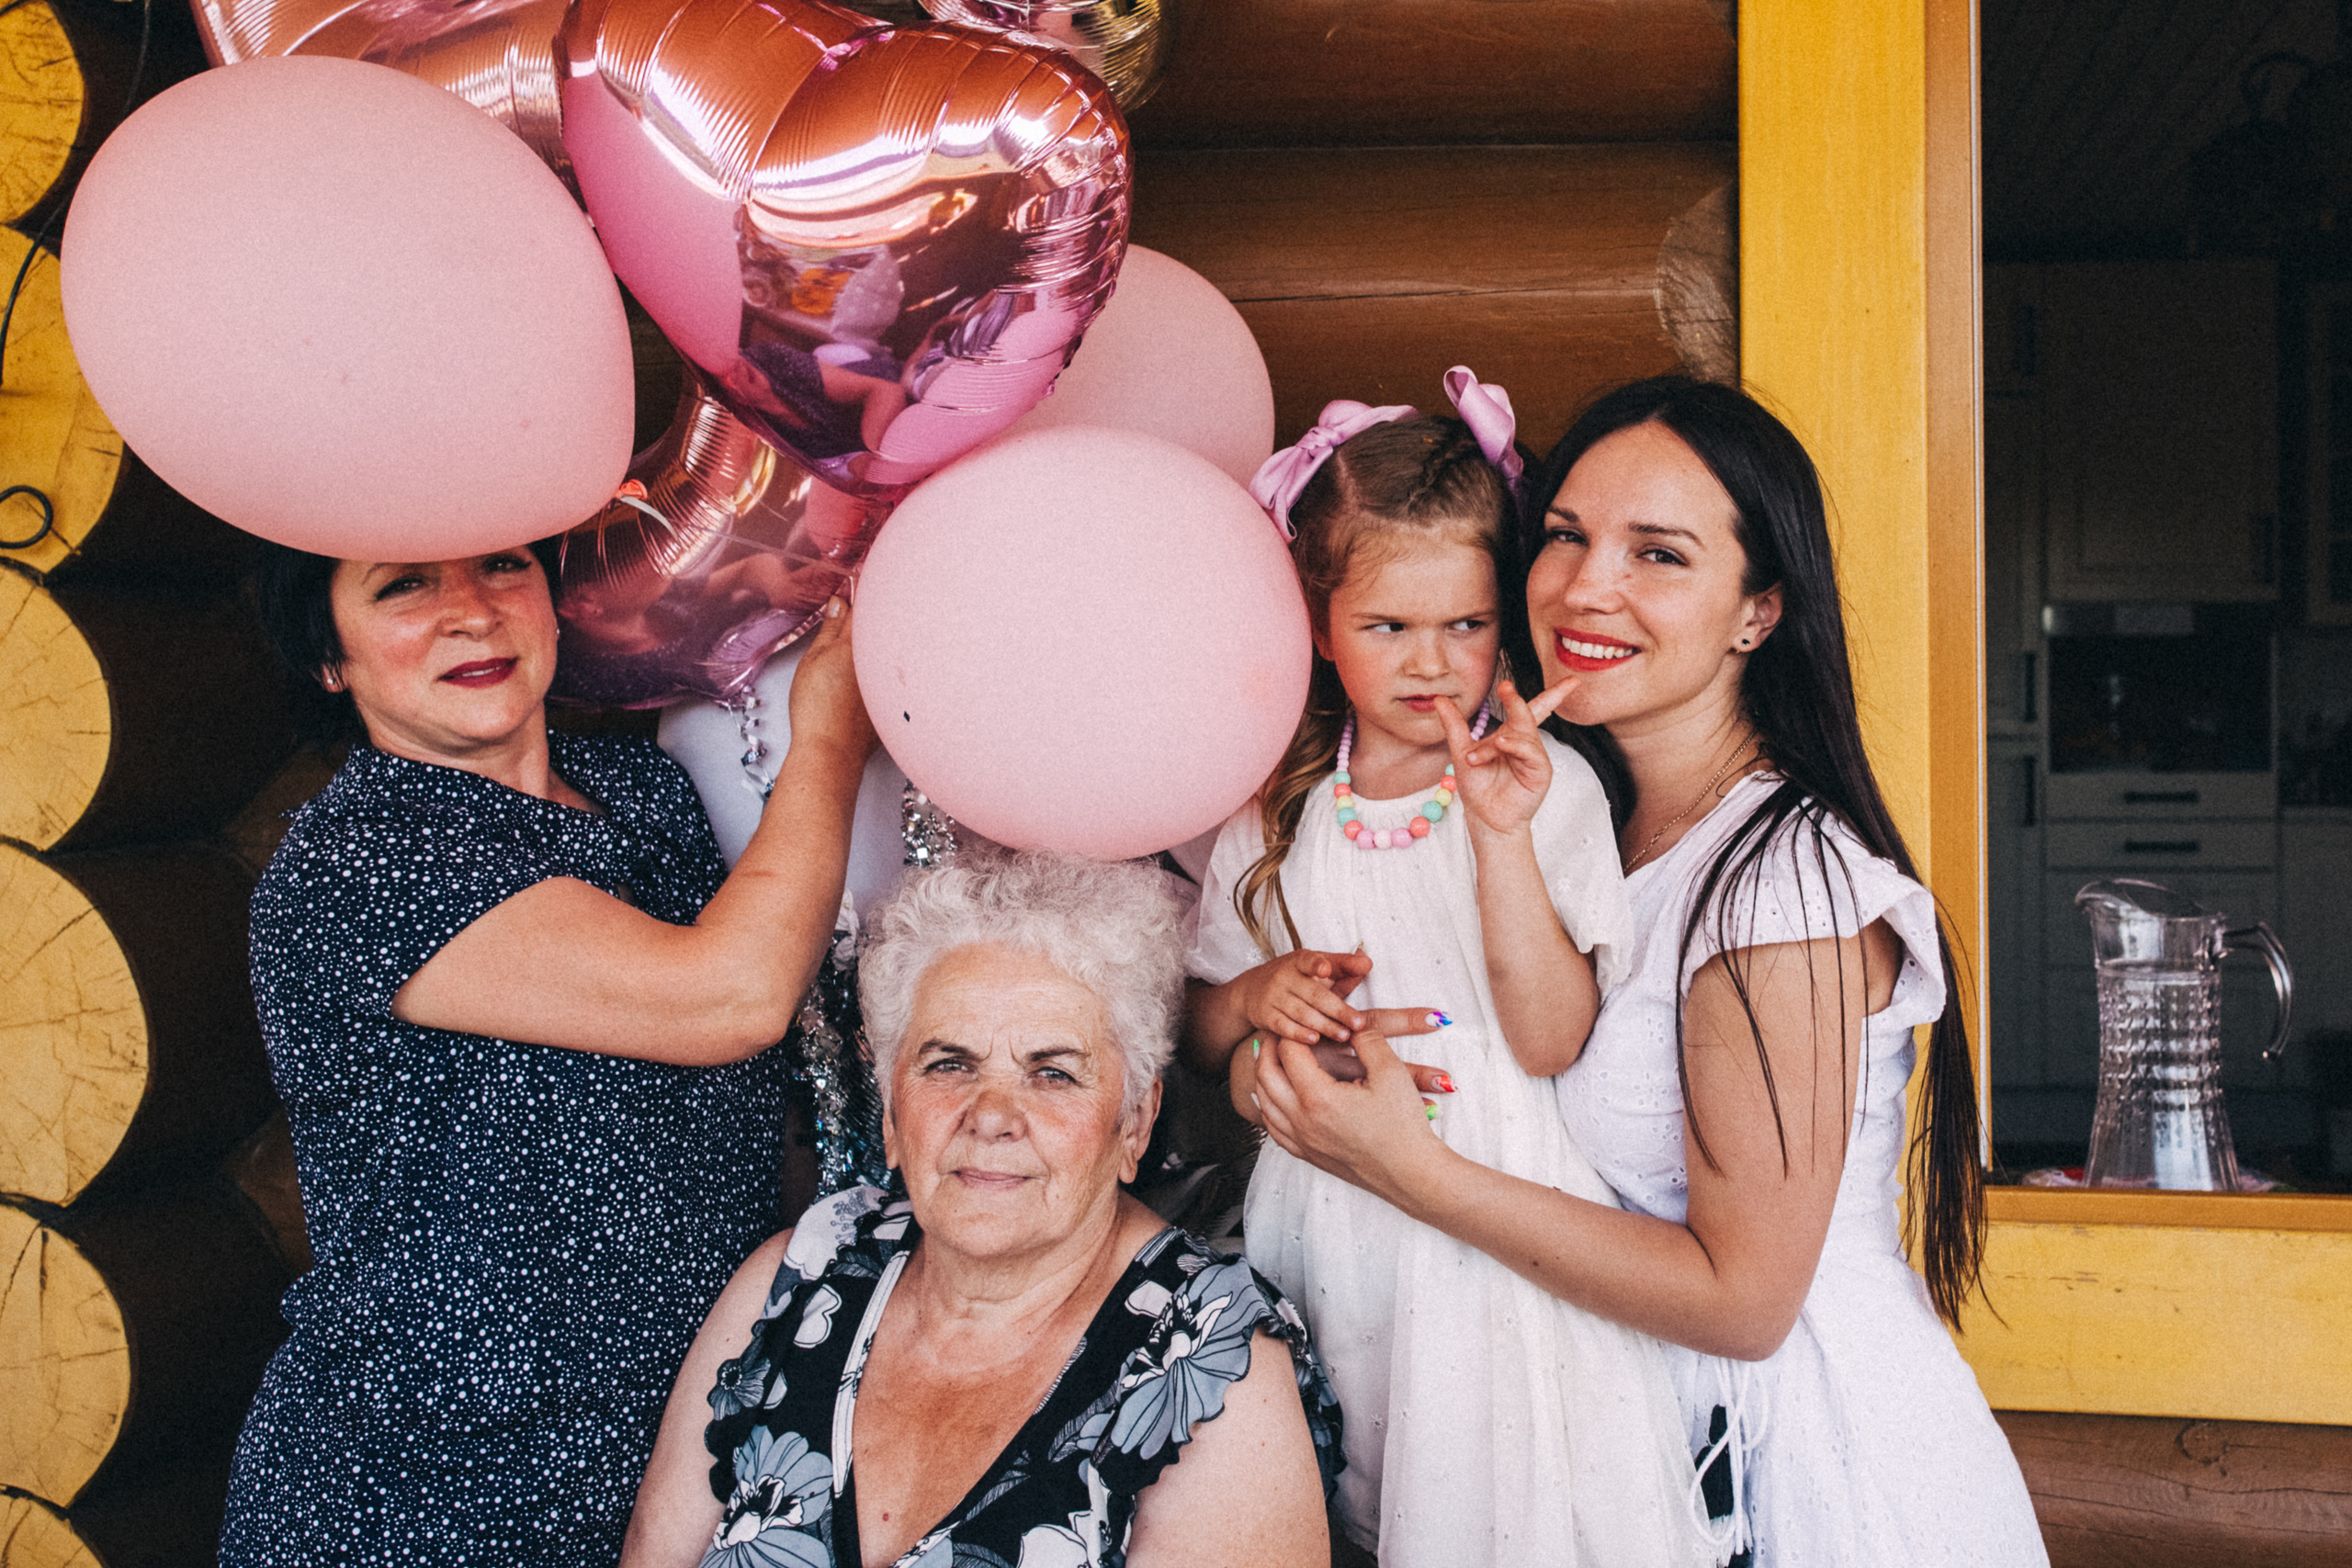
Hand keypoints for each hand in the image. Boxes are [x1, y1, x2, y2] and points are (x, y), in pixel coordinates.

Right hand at [788, 598, 878, 764]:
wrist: (831, 749)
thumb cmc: (817, 709)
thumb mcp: (813, 661)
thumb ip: (829, 629)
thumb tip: (838, 604)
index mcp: (859, 643)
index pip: (863, 607)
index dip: (857, 597)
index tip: (852, 590)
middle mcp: (881, 658)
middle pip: (880, 628)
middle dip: (870, 621)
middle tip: (851, 626)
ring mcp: (890, 680)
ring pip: (887, 652)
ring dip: (878, 646)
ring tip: (855, 662)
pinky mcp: (894, 699)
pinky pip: (891, 676)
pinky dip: (882, 673)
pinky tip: (861, 685)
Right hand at [1233, 948, 1374, 1044]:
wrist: (1250, 990)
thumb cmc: (1292, 977)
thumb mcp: (1313, 966)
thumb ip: (1342, 966)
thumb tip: (1367, 963)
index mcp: (1299, 961)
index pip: (1308, 960)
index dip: (1317, 964)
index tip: (1326, 968)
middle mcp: (1284, 977)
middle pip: (1314, 994)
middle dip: (1338, 1009)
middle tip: (1358, 1023)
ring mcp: (1273, 996)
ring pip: (1301, 1013)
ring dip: (1325, 1025)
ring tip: (1344, 1035)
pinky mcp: (1265, 1015)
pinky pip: (1283, 1026)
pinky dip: (1299, 1034)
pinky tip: (1315, 1039)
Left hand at [1251, 1020, 1453, 1210]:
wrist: (1411, 1173)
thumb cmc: (1404, 1126)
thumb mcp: (1391, 1072)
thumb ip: (1368, 1040)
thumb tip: (1353, 1026)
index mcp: (1318, 1097)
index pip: (1289, 1052)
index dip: (1293, 1030)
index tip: (1300, 1020)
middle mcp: (1301, 1120)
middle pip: (1266, 1075)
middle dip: (1269, 1048)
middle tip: (1278, 1032)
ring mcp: (1301, 1140)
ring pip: (1264, 1102)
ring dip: (1264, 1076)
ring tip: (1273, 1058)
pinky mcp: (1307, 1155)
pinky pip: (1273, 1128)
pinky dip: (1268, 1106)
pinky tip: (1276, 1097)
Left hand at [1438, 677, 1572, 836]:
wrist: (1484, 818)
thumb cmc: (1478, 788)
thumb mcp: (1462, 752)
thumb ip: (1454, 725)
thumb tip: (1440, 699)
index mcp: (1511, 736)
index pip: (1534, 708)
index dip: (1554, 694)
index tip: (1572, 681)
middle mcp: (1525, 743)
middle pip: (1527, 714)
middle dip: (1516, 701)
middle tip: (1505, 686)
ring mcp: (1534, 757)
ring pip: (1522, 734)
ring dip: (1498, 742)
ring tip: (1476, 757)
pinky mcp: (1540, 771)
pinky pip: (1531, 751)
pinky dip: (1516, 746)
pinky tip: (1502, 746)